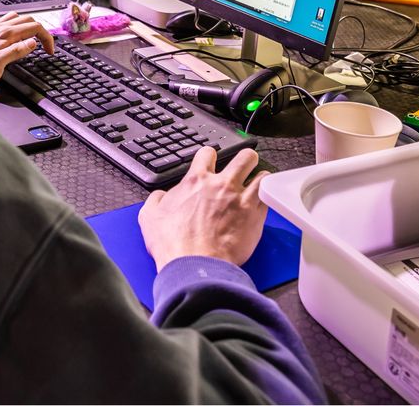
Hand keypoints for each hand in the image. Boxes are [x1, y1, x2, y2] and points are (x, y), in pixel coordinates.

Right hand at [138, 147, 269, 270]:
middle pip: (243, 157)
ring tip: (259, 181)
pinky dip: (267, 197)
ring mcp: (240, 199)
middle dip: (245, 158)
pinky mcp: (255, 216)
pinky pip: (268, 197)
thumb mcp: (150, 217)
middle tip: (244, 165)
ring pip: (261, 174)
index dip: (209, 156)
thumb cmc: (174, 244)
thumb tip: (161, 196)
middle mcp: (221, 185)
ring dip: (260, 176)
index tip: (211, 161)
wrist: (195, 265)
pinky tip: (264, 201)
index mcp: (196, 181)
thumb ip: (157, 200)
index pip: (207, 153)